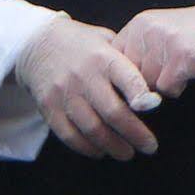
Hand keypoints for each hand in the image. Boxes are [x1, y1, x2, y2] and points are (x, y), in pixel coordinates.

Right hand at [15, 16, 159, 159]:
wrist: (38, 43)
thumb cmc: (85, 45)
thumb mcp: (108, 40)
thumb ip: (128, 62)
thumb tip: (155, 88)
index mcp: (104, 57)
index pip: (127, 79)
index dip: (142, 96)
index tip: (156, 108)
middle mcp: (84, 76)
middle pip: (113, 112)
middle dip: (135, 134)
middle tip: (150, 147)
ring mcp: (64, 93)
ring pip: (92, 129)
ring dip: (113, 146)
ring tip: (127, 153)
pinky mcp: (49, 108)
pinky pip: (70, 136)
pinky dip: (88, 148)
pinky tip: (101, 151)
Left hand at [113, 3, 194, 97]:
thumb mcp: (160, 38)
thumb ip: (138, 56)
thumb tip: (119, 93)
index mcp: (138, 25)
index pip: (112, 63)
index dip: (124, 79)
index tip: (137, 84)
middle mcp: (147, 29)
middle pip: (129, 78)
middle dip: (146, 83)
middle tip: (167, 72)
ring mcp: (164, 41)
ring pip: (147, 85)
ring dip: (163, 85)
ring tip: (180, 69)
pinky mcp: (182, 55)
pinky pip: (167, 89)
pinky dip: (178, 88)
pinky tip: (190, 73)